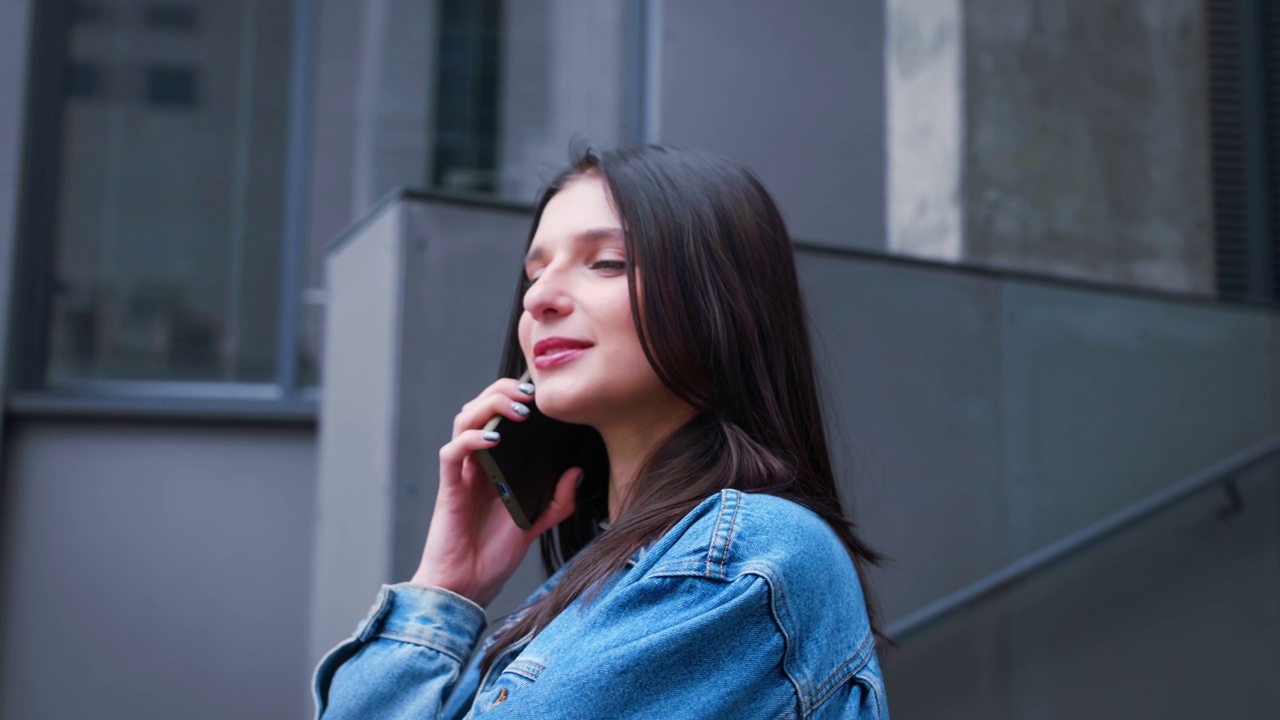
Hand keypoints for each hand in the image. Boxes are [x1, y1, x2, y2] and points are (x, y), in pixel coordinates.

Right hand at [410, 378, 579, 606]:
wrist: (467, 589)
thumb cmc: (493, 557)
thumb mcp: (534, 525)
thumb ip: (556, 502)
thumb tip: (577, 473)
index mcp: (494, 467)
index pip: (498, 417)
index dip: (515, 396)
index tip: (543, 391)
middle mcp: (475, 464)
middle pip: (479, 408)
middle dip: (503, 391)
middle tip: (531, 392)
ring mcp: (461, 475)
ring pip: (462, 420)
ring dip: (488, 406)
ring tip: (517, 409)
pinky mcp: (449, 490)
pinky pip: (451, 454)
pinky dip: (469, 440)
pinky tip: (493, 440)